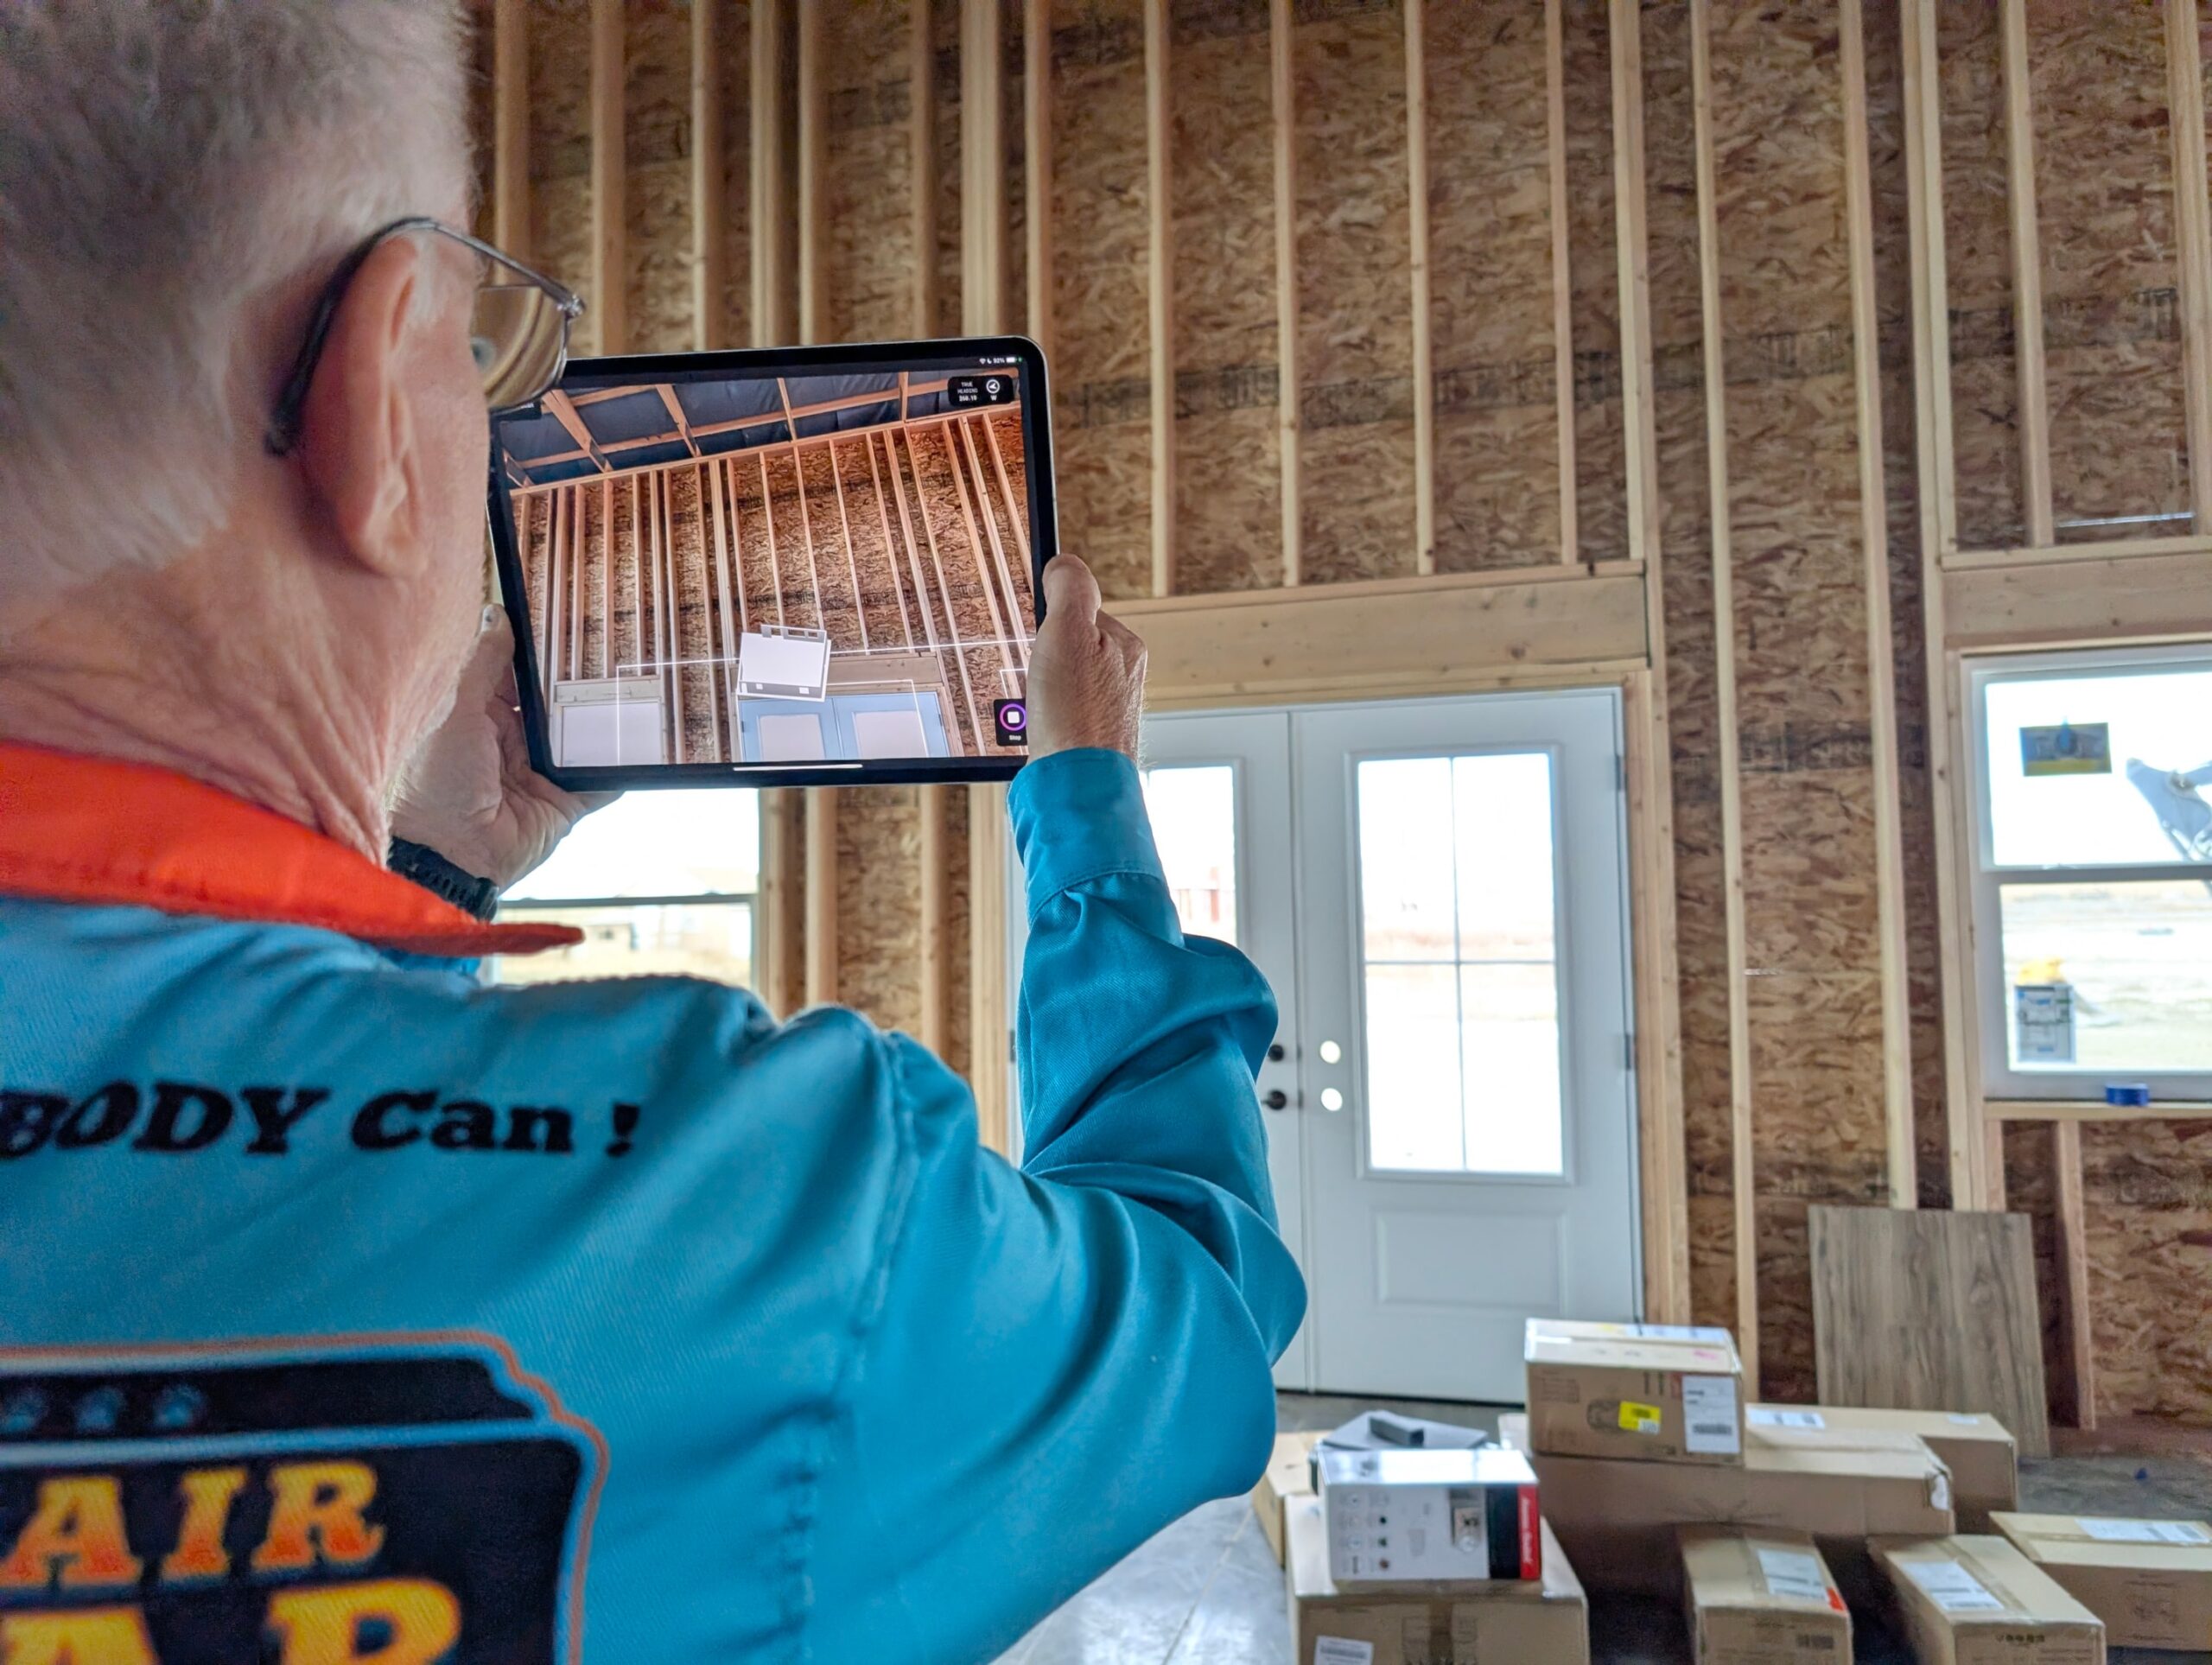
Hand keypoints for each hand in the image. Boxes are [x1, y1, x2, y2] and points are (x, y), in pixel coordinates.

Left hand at [391, 607, 612, 887]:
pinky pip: (601, 780)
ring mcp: (540, 772)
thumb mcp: (454, 709)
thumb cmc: (431, 781)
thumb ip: (483, 664)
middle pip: (554, 700)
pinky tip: (644, 741)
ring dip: (604, 717)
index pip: (515, 670)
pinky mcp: (564, 803)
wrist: (447, 856)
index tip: (564, 614)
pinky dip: (621, 766)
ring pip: (582, 735)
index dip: (537, 646)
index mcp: (478, 714)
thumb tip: (498, 614)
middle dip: (579, 678)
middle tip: (612, 643)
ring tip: (637, 683)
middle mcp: (511, 739)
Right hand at [1025, 555, 1145, 760]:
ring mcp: (1106, 713)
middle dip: (1041, 660)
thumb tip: (1064, 563)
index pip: (1079, 612)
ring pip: (1058, 684)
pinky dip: (1037, 720)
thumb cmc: (1073, 712)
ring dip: (1037, 693)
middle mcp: (1123, 680)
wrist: (1075, 788)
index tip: (1034, 637)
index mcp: (1125, 648)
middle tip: (1034, 677)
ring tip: (1034, 709)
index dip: (1048, 622)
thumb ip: (1070, 589)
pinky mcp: (1088, 742)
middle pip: (1066, 649)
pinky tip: (1034, 731)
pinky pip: (1054, 717)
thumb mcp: (1067, 631)